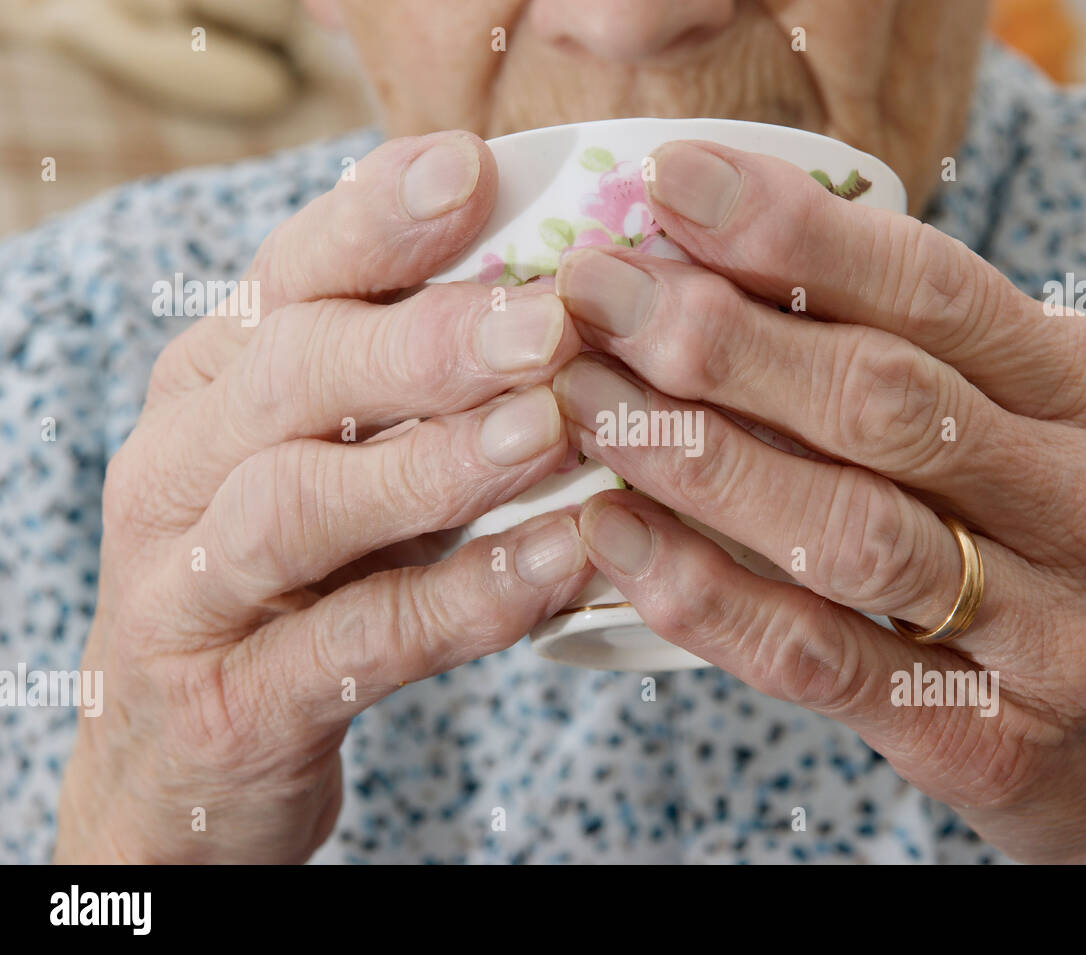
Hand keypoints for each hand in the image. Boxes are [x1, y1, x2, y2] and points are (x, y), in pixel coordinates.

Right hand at [56, 132, 593, 862]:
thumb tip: (556, 288)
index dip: (375, 220)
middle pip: (290, 376)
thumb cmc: (296, 576)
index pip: (288, 279)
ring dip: (436, 465)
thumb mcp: (337, 459)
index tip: (475, 167)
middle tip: (549, 316)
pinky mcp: (232, 702)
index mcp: (214, 386)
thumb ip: (412, 386)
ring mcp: (187, 590)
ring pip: (299, 506)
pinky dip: (463, 600)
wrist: (188, 751)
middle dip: (424, 342)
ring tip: (552, 431)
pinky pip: (354, 643)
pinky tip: (561, 564)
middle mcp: (182, 468)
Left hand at [551, 140, 1085, 862]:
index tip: (672, 181)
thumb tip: (746, 281)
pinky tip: (615, 537)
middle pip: (880, 398)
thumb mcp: (1064, 443)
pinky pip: (821, 657)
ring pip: (845, 527)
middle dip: (718, 335)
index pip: (937, 290)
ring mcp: (1048, 634)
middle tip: (592, 290)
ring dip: (694, 455)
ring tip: (583, 400)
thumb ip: (940, 371)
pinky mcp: (985, 740)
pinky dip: (707, 596)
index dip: (793, 232)